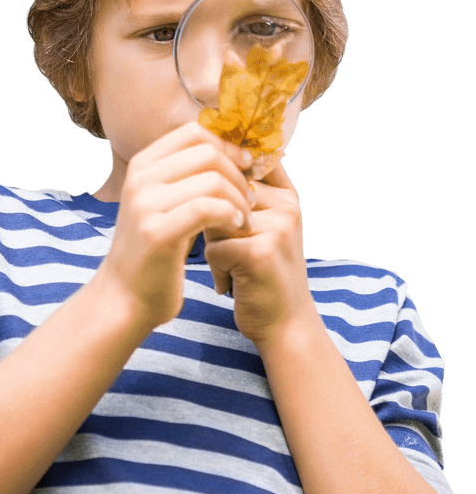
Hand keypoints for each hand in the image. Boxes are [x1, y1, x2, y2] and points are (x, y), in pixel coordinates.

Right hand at [98, 122, 254, 329]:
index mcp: (142, 165)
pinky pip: (207, 209)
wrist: (125, 298)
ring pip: (212, 180)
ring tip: (246, 220)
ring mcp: (145, 204)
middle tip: (251, 200)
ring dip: (240, 199)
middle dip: (239, 175)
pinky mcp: (156, 232)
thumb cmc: (154, 252)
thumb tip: (230, 150)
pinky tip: (238, 229)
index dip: (228, 145)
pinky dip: (231, 216)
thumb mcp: (164, 204)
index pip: (194, 132)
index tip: (248, 168)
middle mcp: (140, 178)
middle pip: (208, 153)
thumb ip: (186, 177)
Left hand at [203, 159, 318, 346]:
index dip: (221, 190)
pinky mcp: (260, 252)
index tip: (225, 223)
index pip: (241, 171)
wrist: (287, 326)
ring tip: (236, 269)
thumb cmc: (265, 278)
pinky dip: (217, 271)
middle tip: (234, 255)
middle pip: (220, 195)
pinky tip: (234, 284)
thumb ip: (247, 200)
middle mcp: (286, 207)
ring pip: (213, 221)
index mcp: (287, 196)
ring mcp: (276, 228)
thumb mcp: (267, 232)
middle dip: (214, 225)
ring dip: (215, 248)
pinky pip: (213, 249)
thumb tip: (206, 167)